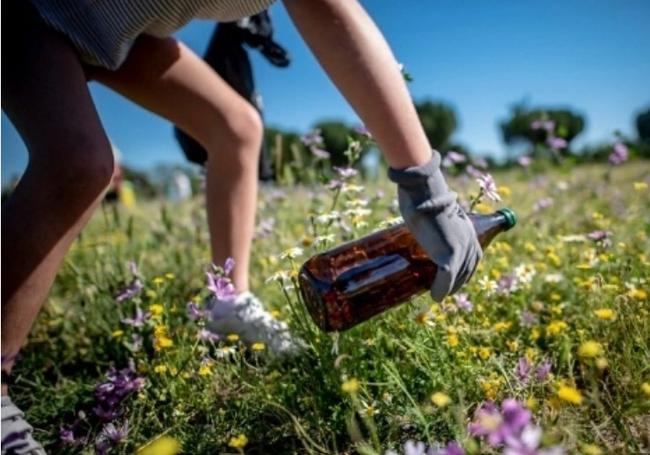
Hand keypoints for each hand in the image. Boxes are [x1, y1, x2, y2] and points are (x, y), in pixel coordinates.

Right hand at [388, 153, 481, 300]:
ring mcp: (461, 249)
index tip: (454, 277)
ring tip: (438, 295)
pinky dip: (441, 290)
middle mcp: (469, 240)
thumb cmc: (422, 195)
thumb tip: (419, 219)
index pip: (473, 256)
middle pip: (467, 269)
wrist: (422, 192)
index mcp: (468, 228)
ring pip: (457, 276)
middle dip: (458, 282)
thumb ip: (433, 220)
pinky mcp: (449, 256)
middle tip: (444, 290)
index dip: (464, 270)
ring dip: (449, 288)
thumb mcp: (434, 211)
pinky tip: (435, 296)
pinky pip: (446, 280)